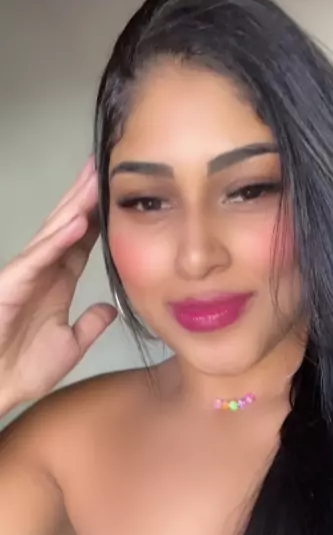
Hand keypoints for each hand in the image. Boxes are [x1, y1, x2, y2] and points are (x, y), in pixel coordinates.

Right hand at [0, 157, 116, 412]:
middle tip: (103, 165)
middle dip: (85, 196)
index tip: (118, 194)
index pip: (82, 242)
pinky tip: (77, 223)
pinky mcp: (12, 285)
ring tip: (95, 180)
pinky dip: (57, 240)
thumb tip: (111, 308)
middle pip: (68, 225)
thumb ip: (90, 324)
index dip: (100, 218)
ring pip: (53, 233)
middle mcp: (42, 272)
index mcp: (57, 282)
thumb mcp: (69, 345)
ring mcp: (26, 275)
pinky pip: (37, 258)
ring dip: (75, 207)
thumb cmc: (21, 368)